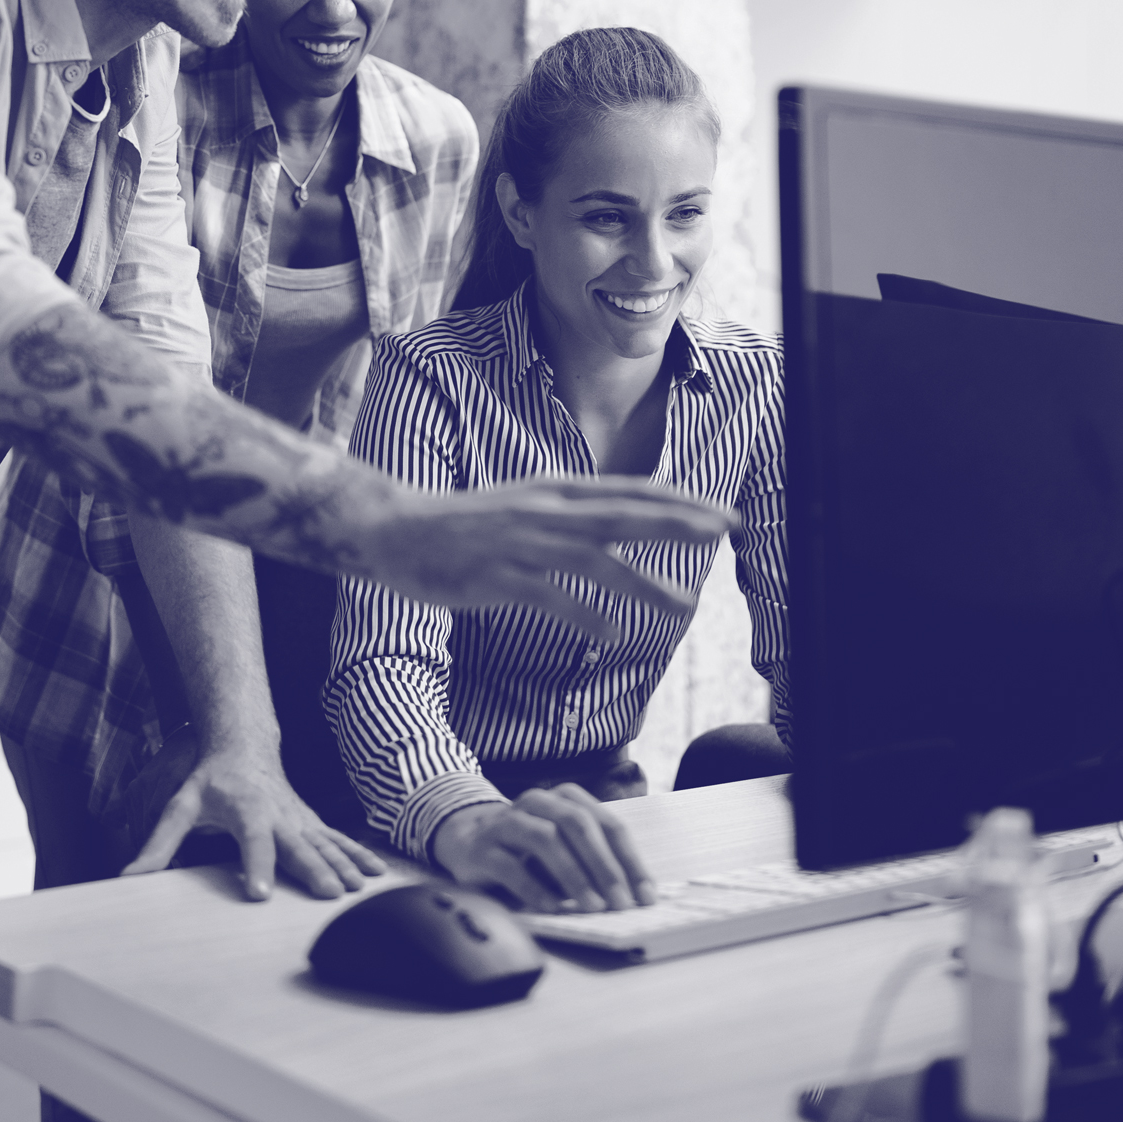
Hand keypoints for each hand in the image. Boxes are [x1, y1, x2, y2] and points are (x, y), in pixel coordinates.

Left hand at [122, 742, 385, 901]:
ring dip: (345, 864)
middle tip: (331, 895)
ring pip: (326, 843)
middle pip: (299, 845)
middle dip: (316, 870)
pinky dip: (360, 855)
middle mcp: (279, 814)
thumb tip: (130, 876)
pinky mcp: (312, 822)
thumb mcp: (180, 806)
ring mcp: (300, 817)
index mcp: (247, 810)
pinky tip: (377, 874)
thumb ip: (158, 844)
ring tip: (360, 889)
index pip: (252, 840)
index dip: (256, 865)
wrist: (245, 743)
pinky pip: (339, 840)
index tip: (260, 893)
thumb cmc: (211, 779)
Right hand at [357, 479, 728, 638]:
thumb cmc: (466, 524)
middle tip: (727, 529)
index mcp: (555, 491)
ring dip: (642, 580)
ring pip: (593, 558)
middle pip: (624, 514)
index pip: (631, 491)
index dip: (680, 501)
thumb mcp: (528, 508)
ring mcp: (519, 543)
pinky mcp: (494, 577)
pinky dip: (580, 611)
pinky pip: (546, 595)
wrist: (395, 529)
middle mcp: (544, 510)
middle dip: (679, 522)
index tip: (723, 515)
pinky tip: (609, 630)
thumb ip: (576, 520)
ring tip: (684, 604)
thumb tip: (625, 534)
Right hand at [431, 787, 650, 913]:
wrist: (467, 838)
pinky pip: (511, 866)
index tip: (646, 895)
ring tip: (592, 907)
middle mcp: (538, 802)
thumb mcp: (566, 847)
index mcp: (566, 798)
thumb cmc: (529, 848)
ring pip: (546, 839)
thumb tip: (633, 895)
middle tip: (621, 903)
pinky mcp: (482, 848)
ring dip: (574, 875)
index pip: (608, 825)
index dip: (630, 860)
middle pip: (578, 826)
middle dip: (605, 866)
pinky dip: (535, 888)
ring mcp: (507, 822)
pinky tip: (553, 908)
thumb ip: (594, 860)